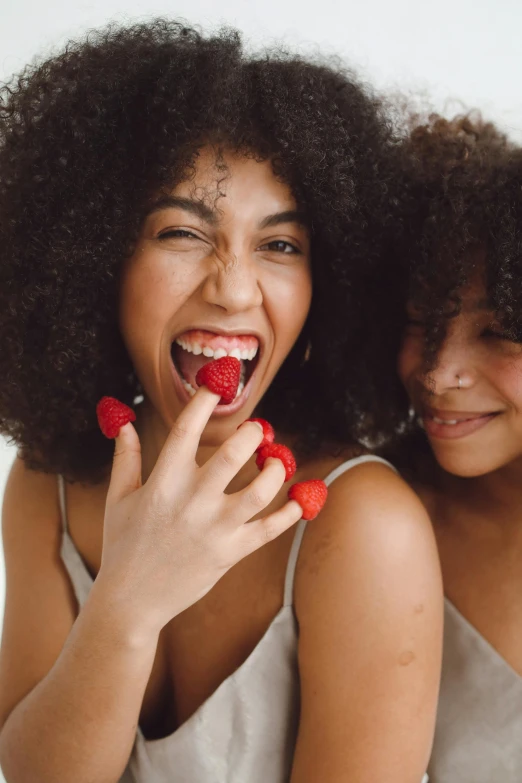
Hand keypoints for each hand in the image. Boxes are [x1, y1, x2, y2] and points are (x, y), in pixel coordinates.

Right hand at [96, 388, 301, 636]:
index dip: (204, 402)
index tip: (218, 383)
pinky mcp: (231, 554)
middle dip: (252, 434)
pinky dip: (291, 513)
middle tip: (259, 429)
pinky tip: (300, 499)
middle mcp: (192, 502)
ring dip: (276, 470)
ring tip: (277, 459)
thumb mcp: (119, 499)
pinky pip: (269, 530)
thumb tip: (125, 423)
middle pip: (233, 455)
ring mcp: (215, 529)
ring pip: (259, 492)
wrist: (132, 601)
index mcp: (162, 483)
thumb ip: (126, 458)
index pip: (186, 431)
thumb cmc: (123, 545)